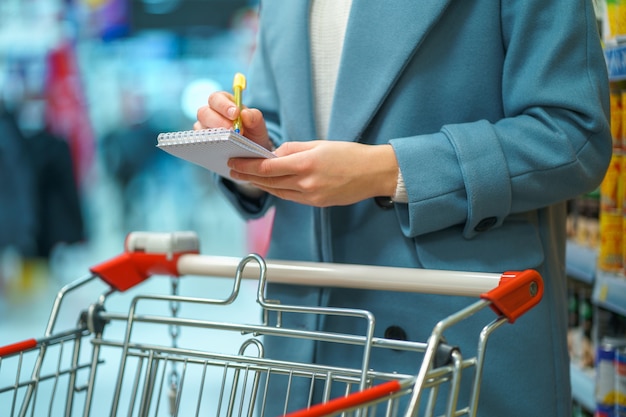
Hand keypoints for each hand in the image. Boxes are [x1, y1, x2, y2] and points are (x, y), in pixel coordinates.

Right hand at [195, 91, 273, 149]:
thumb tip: (245, 114)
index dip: (223, 105)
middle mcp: (211, 113)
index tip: (235, 113)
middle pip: (204, 112)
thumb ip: (255, 117)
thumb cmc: (252, 134)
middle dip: (218, 121)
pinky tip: (220, 150)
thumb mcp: (258, 126)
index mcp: (224, 103)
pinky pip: (200, 142)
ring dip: (214, 134)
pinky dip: (209, 145)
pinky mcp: (202, 142)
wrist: (252, 153)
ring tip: (228, 141)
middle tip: (232, 130)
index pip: (217, 98)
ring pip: (199, 127)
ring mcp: (204, 128)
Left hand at [227, 140, 398, 206]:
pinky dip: (278, 191)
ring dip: (261, 185)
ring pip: (278, 191)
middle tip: (234, 171)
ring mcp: (311, 196)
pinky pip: (291, 198)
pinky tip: (269, 186)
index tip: (234, 163)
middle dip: (249, 176)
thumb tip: (275, 154)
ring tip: (247, 179)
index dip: (248, 166)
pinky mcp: (317, 203)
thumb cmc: (350, 154)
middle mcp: (306, 182)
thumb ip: (294, 149)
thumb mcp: (320, 144)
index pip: (268, 167)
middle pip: (269, 181)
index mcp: (306, 163)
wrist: (374, 173)